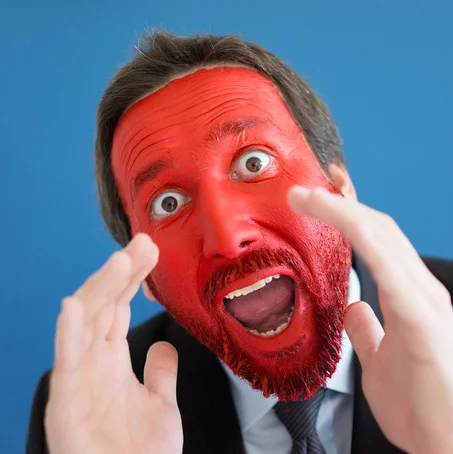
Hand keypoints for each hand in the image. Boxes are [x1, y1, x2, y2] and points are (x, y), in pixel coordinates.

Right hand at [45, 234, 182, 453]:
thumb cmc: (140, 453)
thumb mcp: (159, 404)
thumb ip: (159, 372)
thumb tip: (163, 344)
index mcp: (111, 360)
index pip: (119, 307)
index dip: (132, 279)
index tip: (151, 252)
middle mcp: (93, 362)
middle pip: (105, 305)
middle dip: (122, 272)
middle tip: (144, 242)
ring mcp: (79, 379)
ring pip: (86, 322)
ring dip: (102, 289)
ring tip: (122, 260)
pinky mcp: (67, 402)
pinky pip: (67, 361)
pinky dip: (69, 333)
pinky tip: (75, 305)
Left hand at [288, 186, 452, 453]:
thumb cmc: (424, 406)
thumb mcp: (378, 363)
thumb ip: (367, 331)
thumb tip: (353, 308)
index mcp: (408, 298)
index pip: (376, 243)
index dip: (347, 215)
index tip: (318, 197)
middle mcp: (419, 289)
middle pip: (379, 230)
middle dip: (341, 202)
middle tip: (307, 185)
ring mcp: (424, 300)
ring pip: (383, 237)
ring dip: (344, 211)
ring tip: (310, 194)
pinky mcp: (423, 318)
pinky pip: (389, 266)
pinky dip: (362, 236)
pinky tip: (339, 217)